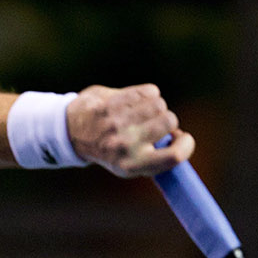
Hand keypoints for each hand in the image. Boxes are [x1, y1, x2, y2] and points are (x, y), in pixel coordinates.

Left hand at [65, 84, 193, 176]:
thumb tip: (179, 138)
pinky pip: (149, 91)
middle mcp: (125, 146)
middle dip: (166, 120)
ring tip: (140, 112)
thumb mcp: (128, 163)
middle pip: (170, 121)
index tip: (182, 138)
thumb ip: (155, 155)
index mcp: (132, 166)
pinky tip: (134, 100)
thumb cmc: (108, 147)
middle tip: (152, 124)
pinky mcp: (111, 104)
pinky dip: (146, 94)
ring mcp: (117, 124)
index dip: (187, 145)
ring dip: (154, 106)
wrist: (70, 132)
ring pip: (159, 104)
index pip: (175, 156)